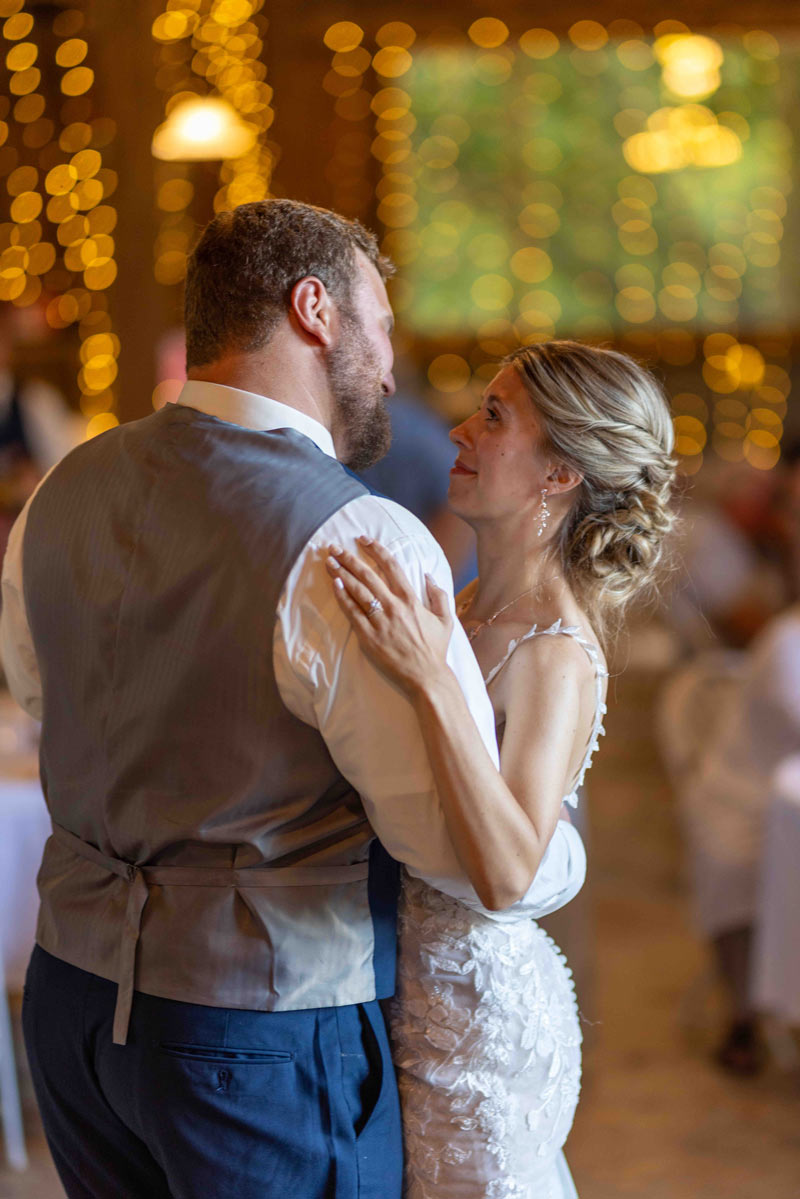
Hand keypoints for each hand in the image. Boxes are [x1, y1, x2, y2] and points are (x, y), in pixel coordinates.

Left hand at [325, 537, 453, 695]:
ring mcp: (380, 621)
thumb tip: (428, 575)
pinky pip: (352, 613)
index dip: (376, 550)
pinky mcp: (369, 637)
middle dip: (350, 558)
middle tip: (335, 547)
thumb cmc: (435, 649)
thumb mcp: (446, 620)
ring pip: (357, 591)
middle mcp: (394, 606)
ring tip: (329, 561)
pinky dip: (343, 597)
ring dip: (341, 574)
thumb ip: (439, 595)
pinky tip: (335, 584)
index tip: (363, 540)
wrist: (426, 677)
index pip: (391, 566)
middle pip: (368, 575)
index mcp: (411, 599)